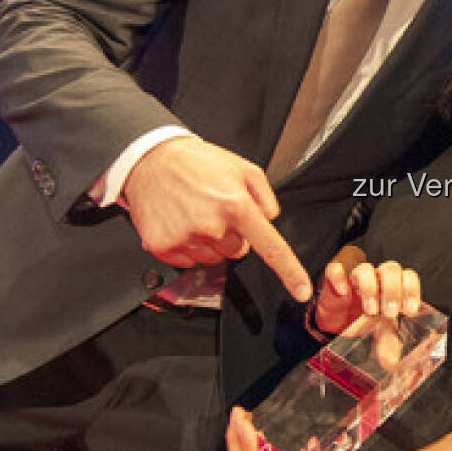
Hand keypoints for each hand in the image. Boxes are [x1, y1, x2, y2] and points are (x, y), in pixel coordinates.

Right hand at [123, 136, 310, 299]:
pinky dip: (187, 246)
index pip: (270, 247)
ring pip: (214, 258)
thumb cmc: (197, 163)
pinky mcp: (164, 247)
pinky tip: (180, 222)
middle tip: (214, 209)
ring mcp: (186, 238)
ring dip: (209, 241)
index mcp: (236, 205)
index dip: (289, 272)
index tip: (301, 291)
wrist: (150, 159)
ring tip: (195, 212)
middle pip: (238, 251)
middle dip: (231, 234)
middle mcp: (212, 225)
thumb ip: (265, 196)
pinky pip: (188, 262)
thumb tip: (271, 220)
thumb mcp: (243, 168)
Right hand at [314, 246, 421, 335]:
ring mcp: (355, 278)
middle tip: (389, 312)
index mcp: (394, 288)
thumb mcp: (381, 335)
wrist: (336, 326)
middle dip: (392, 290)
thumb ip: (391, 344)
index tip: (409, 309)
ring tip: (370, 310)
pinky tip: (344, 292)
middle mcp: (377, 279)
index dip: (411, 289)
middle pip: (390, 269)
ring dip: (370, 287)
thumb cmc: (365, 325)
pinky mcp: (334, 281)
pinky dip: (340, 278)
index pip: (408, 276)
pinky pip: (335, 270)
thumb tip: (396, 361)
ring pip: (365, 268)